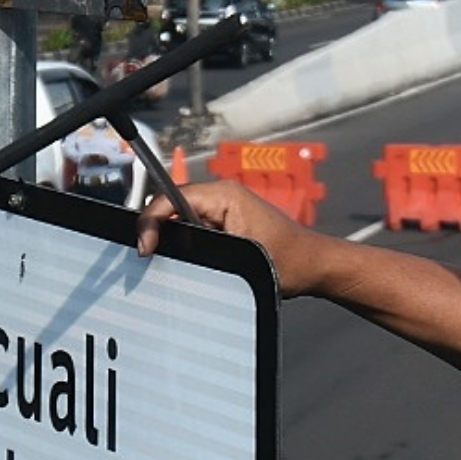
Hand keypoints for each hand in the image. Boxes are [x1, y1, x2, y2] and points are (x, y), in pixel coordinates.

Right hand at [137, 178, 324, 291]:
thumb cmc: (290, 260)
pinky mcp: (225, 222)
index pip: (170, 198)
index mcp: (224, 194)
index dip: (151, 221)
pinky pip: (193, 228)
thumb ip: (201, 248)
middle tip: (149, 257)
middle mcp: (221, 195)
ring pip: (179, 219)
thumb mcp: (241, 256)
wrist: (314, 265)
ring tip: (164, 260)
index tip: (146, 248)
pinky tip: (185, 262)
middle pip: (170, 207)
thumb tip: (167, 250)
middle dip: (157, 230)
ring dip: (170, 238)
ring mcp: (222, 208)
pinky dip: (184, 243)